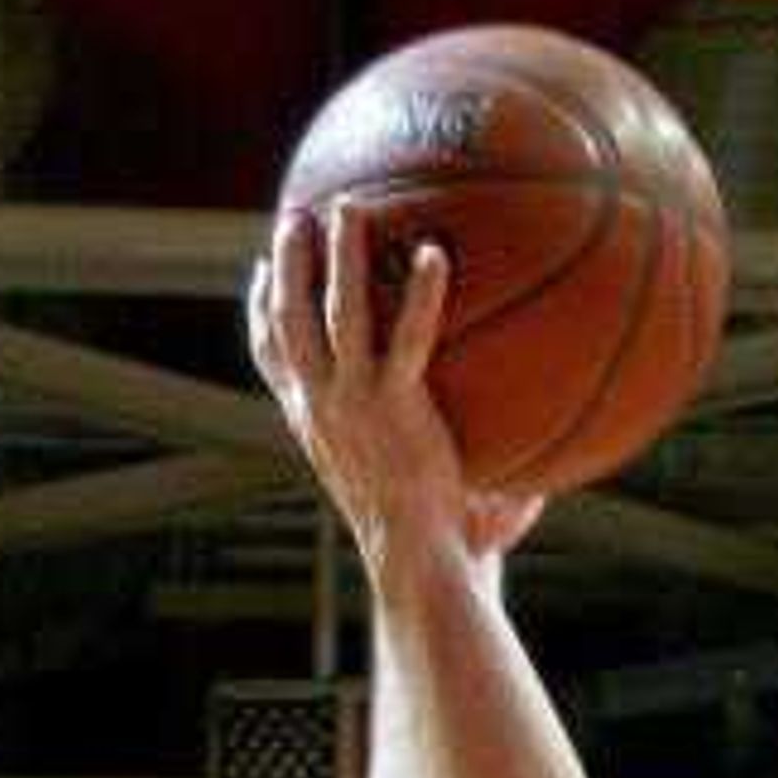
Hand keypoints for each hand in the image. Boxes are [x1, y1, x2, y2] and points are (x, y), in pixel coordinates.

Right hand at [246, 207, 542, 571]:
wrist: (422, 570)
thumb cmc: (434, 543)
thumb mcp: (420, 488)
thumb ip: (446, 449)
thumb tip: (518, 430)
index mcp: (313, 425)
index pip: (271, 359)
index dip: (259, 313)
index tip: (259, 275)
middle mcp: (320, 409)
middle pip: (287, 319)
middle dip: (285, 262)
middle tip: (293, 214)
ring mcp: (352, 405)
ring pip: (331, 311)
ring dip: (337, 255)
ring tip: (350, 207)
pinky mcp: (392, 408)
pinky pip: (407, 335)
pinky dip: (421, 294)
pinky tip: (437, 255)